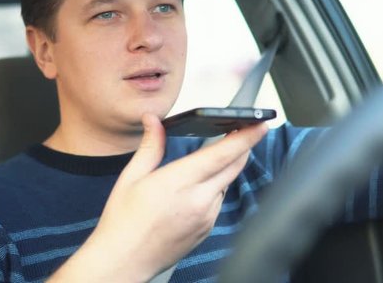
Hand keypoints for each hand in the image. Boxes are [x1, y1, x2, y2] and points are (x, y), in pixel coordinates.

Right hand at [49, 113, 267, 281]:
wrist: (124, 261)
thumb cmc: (123, 222)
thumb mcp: (131, 178)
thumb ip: (149, 146)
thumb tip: (153, 121)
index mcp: (179, 182)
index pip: (222, 155)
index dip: (245, 138)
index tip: (260, 124)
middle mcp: (198, 200)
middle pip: (234, 166)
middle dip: (243, 146)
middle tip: (245, 129)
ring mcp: (206, 217)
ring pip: (226, 183)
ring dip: (225, 168)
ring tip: (209, 159)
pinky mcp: (207, 229)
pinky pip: (218, 201)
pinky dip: (214, 189)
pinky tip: (196, 188)